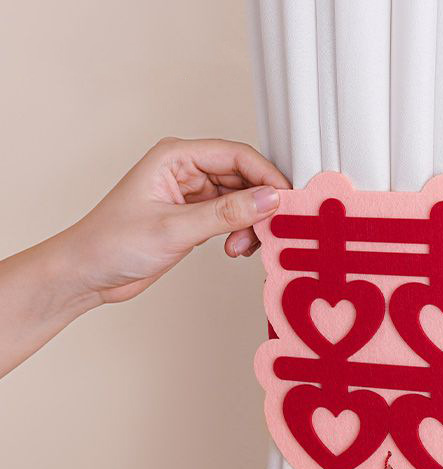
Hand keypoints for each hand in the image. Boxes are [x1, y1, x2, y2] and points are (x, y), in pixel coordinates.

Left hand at [65, 137, 288, 303]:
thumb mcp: (174, 228)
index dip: (267, 176)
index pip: (237, 156)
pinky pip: (231, 218)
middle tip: (270, 231)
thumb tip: (269, 199)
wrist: (89, 273)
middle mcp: (186, 171)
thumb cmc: (113, 243)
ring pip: (241, 201)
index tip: (288, 201)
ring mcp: (192, 195)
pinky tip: (234, 249)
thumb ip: (226, 213)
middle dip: (260, 205)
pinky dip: (240, 233)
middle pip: (244, 178)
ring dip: (250, 224)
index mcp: (176, 157)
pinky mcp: (194, 218)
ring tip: (241, 247)